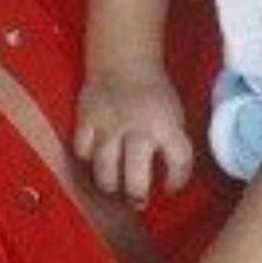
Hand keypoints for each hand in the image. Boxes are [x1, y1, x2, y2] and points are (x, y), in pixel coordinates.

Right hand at [74, 69, 193, 204]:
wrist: (123, 61)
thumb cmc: (153, 94)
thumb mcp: (174, 115)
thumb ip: (172, 144)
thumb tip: (170, 178)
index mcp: (166, 124)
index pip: (179, 161)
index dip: (177, 181)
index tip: (170, 187)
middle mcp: (139, 127)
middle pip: (136, 175)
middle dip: (137, 195)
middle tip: (137, 201)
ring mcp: (110, 124)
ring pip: (105, 169)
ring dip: (110, 186)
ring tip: (114, 190)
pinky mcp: (86, 119)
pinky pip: (82, 150)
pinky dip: (88, 161)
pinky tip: (95, 163)